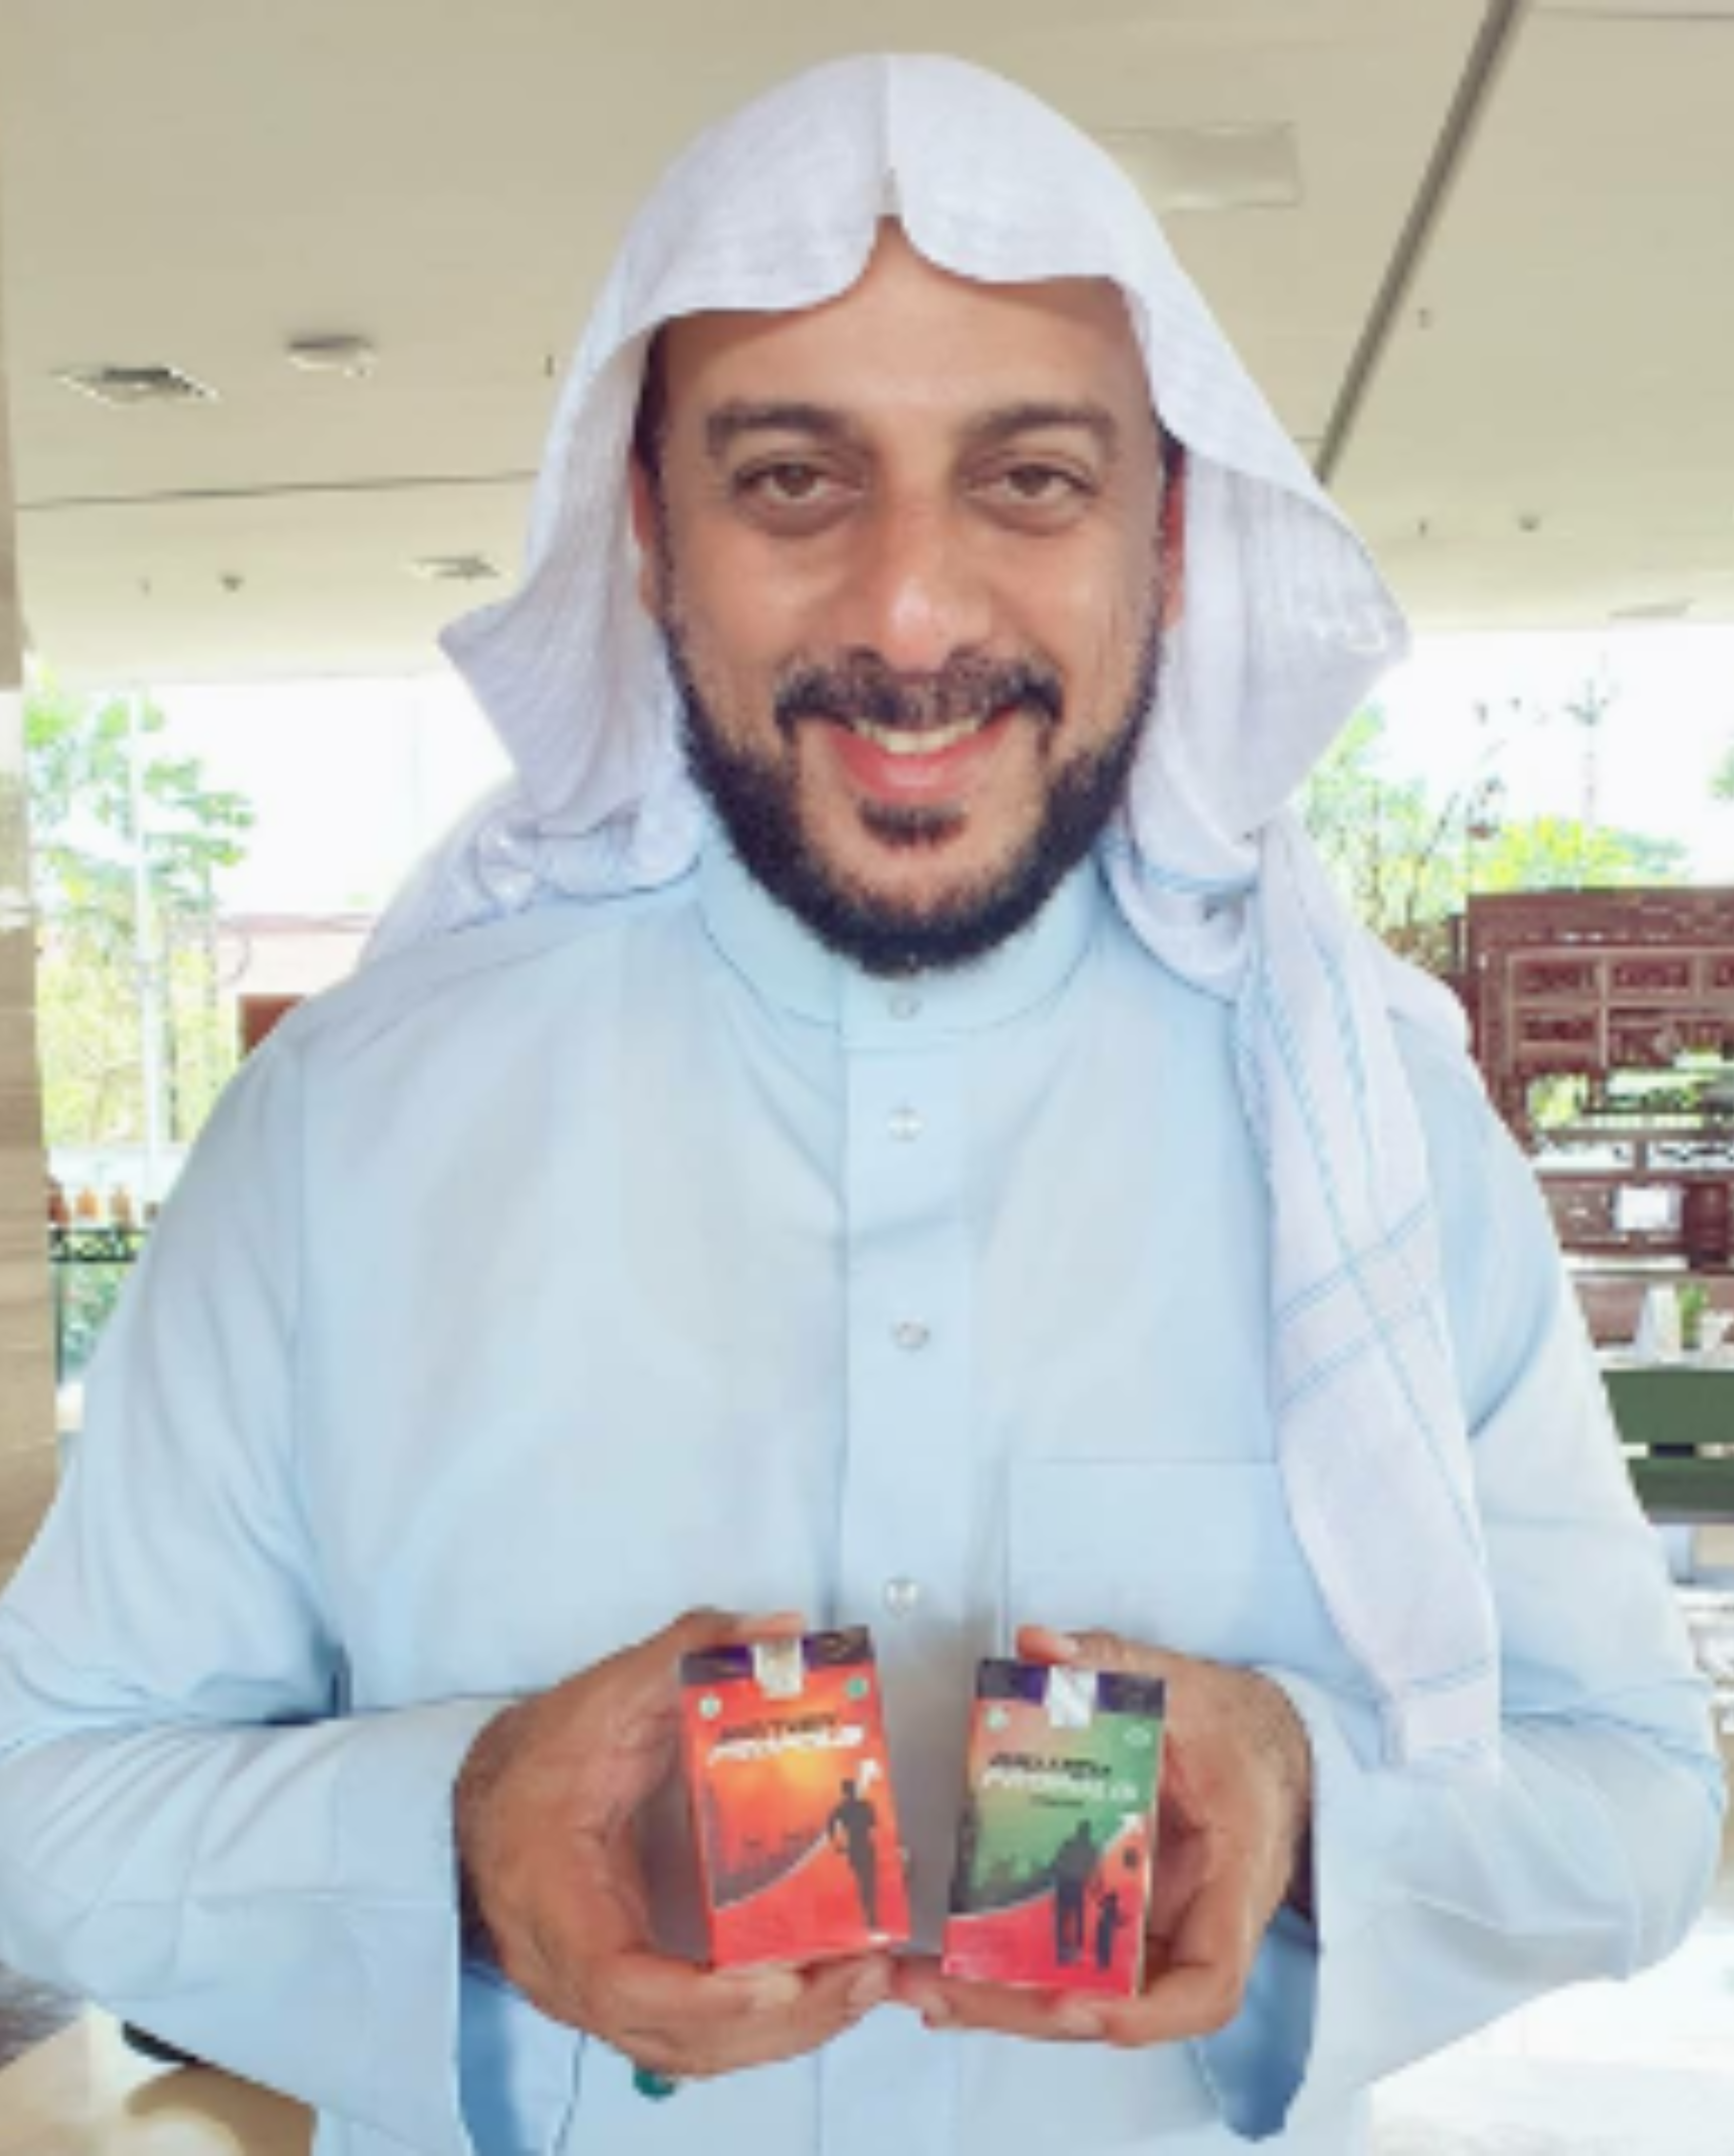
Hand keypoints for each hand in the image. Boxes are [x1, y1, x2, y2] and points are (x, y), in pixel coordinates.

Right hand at [455, 1607, 894, 2078]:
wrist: (490, 1799)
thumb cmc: (545, 1752)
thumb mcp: (606, 1693)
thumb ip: (689, 1650)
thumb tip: (783, 1629)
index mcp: (554, 1897)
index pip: (620, 1979)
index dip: (704, 1996)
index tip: (780, 1979)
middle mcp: (566, 1970)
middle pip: (673, 2038)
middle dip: (779, 2022)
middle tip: (865, 1975)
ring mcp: (592, 1997)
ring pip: (689, 2053)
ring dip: (782, 2034)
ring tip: (865, 1984)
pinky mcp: (624, 1998)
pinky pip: (693, 2042)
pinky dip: (760, 2032)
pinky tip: (823, 1994)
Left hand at [896, 1625, 1312, 2047]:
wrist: (1269, 1753)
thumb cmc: (1240, 1733)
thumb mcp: (1188, 1689)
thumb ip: (1115, 1661)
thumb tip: (1039, 1646)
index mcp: (1232, 1882)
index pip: (1208, 1984)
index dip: (1147, 2013)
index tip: (1079, 2007)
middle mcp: (1195, 1927)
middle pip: (1120, 2006)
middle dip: (1026, 2008)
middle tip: (940, 1992)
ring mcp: (1157, 1931)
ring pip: (1086, 1995)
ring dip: (1005, 2000)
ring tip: (923, 1985)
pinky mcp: (1125, 1919)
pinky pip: (1074, 1960)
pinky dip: (1015, 1968)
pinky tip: (952, 1966)